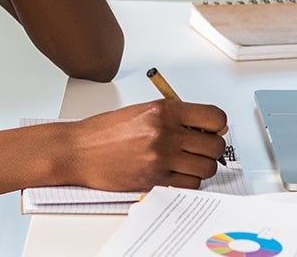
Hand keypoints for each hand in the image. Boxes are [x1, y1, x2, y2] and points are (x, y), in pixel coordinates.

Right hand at [60, 100, 228, 191]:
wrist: (78, 150)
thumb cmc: (105, 131)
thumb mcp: (142, 110)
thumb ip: (174, 116)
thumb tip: (203, 127)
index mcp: (164, 110)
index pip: (215, 118)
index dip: (217, 126)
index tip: (212, 130)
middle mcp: (165, 133)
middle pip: (215, 146)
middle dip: (212, 149)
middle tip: (201, 148)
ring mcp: (160, 158)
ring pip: (206, 168)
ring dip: (201, 167)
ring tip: (187, 162)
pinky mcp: (154, 179)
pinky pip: (189, 185)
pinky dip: (188, 182)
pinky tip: (177, 174)